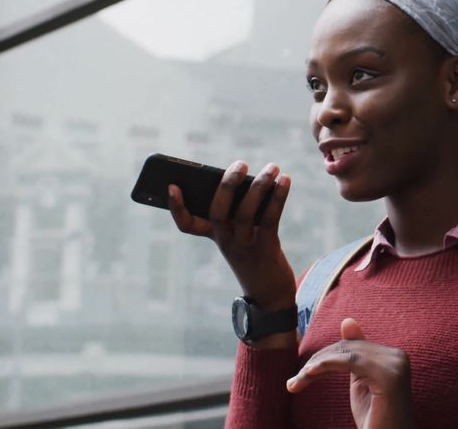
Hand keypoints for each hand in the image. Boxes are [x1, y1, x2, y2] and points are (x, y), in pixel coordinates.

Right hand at [167, 161, 296, 309]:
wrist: (269, 293)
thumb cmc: (254, 254)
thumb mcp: (241, 234)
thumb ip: (241, 209)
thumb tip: (253, 178)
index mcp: (214, 236)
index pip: (187, 225)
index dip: (176, 207)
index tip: (172, 186)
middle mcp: (225, 241)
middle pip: (218, 211)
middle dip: (227, 184)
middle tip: (240, 163)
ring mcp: (244, 245)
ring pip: (247, 212)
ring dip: (260, 186)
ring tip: (272, 167)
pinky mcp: (266, 247)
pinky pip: (271, 217)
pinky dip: (278, 196)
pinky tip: (285, 180)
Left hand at [287, 318, 414, 428]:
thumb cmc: (374, 420)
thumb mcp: (361, 383)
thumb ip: (355, 356)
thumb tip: (348, 320)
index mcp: (393, 356)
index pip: (353, 346)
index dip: (326, 357)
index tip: (303, 374)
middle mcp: (398, 356)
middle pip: (348, 348)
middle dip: (318, 362)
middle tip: (293, 382)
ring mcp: (396, 364)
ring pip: (346, 353)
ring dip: (317, 366)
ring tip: (296, 382)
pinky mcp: (389, 376)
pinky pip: (351, 361)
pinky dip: (326, 365)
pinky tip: (309, 374)